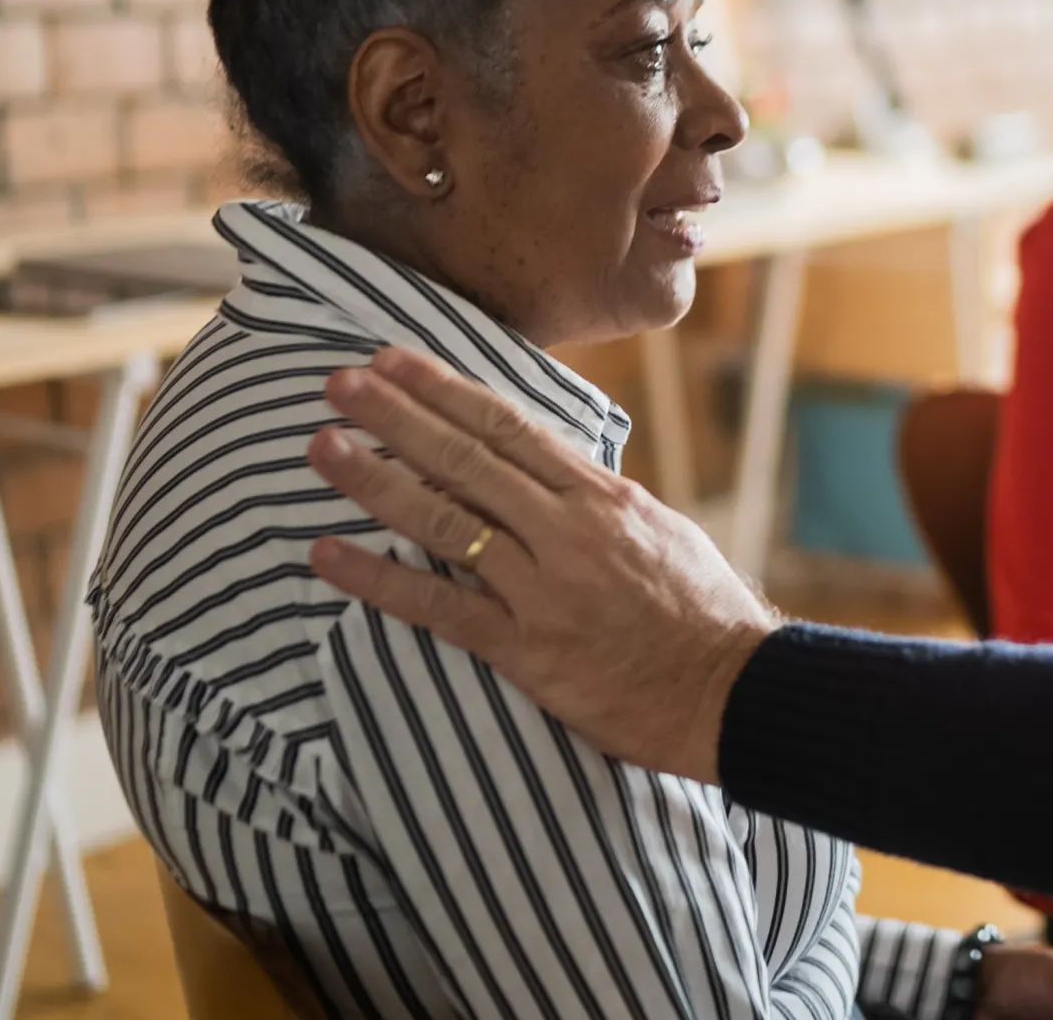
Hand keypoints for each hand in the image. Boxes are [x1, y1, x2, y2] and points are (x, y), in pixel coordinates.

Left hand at [304, 346, 778, 781]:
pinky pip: (438, 607)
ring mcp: (545, 589)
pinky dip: (378, 580)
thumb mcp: (660, 532)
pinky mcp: (527, 650)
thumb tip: (553, 474)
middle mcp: (569, 531)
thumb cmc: (702, 613)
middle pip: (467, 458)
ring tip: (321, 449)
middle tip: (339, 383)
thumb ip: (599, 502)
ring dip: (375, 481)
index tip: (396, 361)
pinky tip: (327, 556)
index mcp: (603, 497)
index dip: (446, 390)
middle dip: (397, 415)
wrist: (730, 690)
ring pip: (445, 520)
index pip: (511, 427)